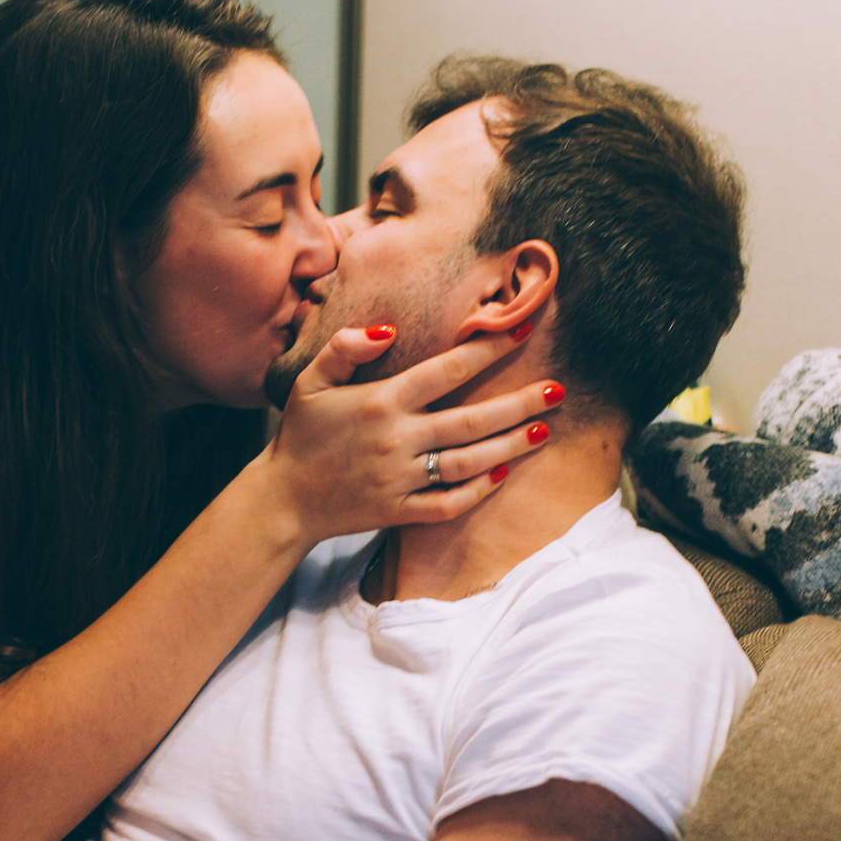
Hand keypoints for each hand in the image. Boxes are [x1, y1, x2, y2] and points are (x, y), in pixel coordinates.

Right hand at [257, 326, 564, 543]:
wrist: (282, 499)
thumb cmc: (301, 434)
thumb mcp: (310, 380)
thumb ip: (345, 348)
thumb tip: (389, 329)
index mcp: (381, 401)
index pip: (448, 370)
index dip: (489, 348)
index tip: (524, 329)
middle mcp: (396, 440)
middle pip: (471, 419)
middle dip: (519, 403)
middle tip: (558, 389)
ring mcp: (400, 479)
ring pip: (468, 462)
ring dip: (510, 446)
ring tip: (544, 429)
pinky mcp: (399, 511)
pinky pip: (448, 504)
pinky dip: (478, 491)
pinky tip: (504, 474)